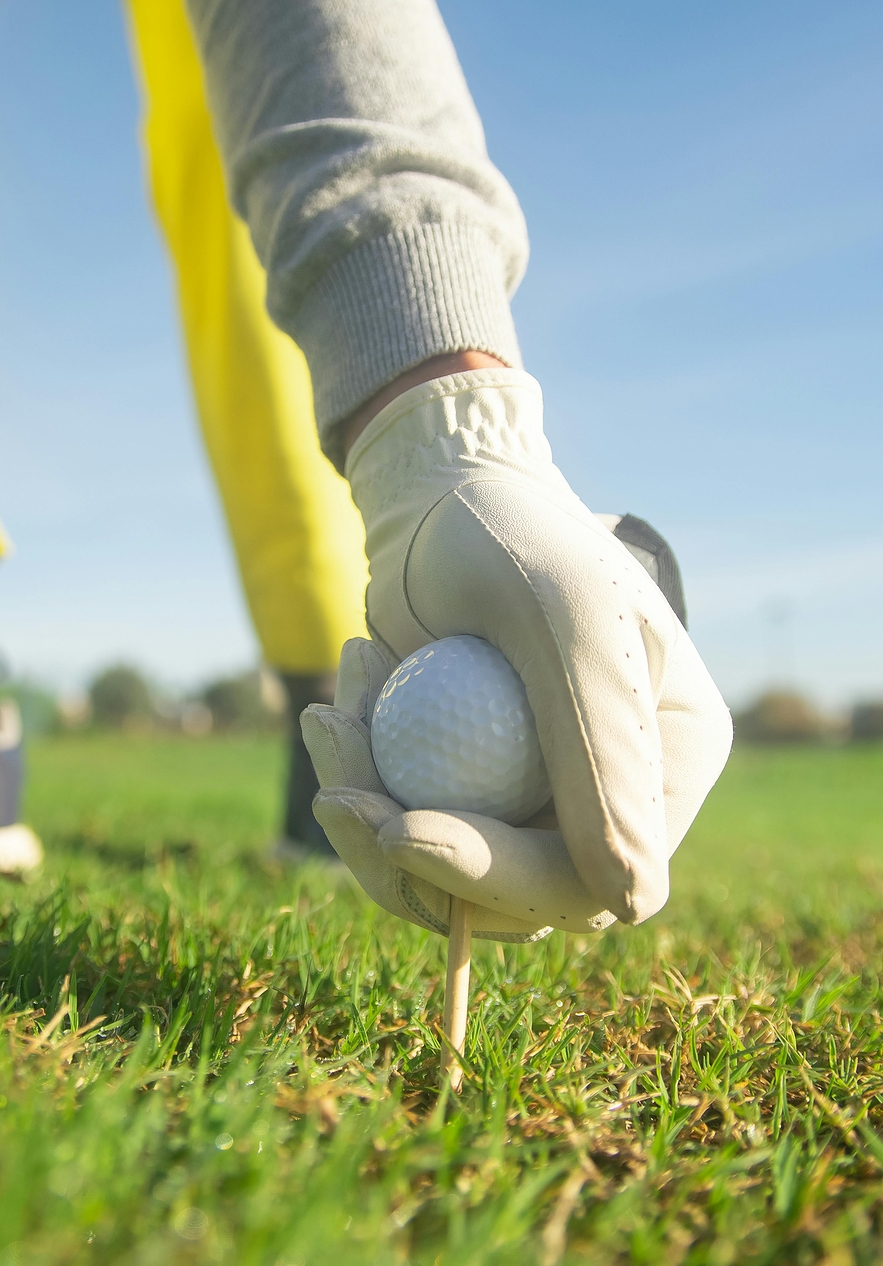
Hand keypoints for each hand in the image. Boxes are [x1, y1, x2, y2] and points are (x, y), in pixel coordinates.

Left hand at [304, 369, 731, 931]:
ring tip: (333, 714)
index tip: (398, 828)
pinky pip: (407, 838)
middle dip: (407, 850)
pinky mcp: (467, 793)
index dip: (501, 879)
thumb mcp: (564, 622)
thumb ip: (604, 755)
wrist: (438, 503)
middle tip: (337, 775)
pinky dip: (360, 786)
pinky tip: (337, 709)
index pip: (599, 879)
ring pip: (445, 878)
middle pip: (513, 896)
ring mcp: (535, 799)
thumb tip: (629, 904)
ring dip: (370, 811)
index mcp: (668, 761)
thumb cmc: (509, 538)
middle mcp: (611, 794)